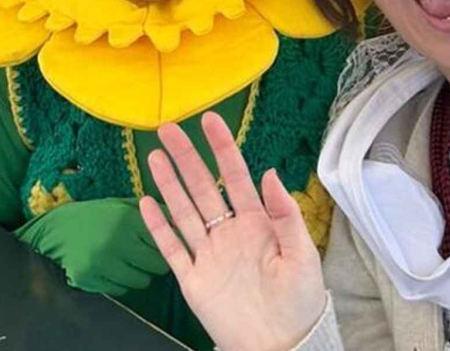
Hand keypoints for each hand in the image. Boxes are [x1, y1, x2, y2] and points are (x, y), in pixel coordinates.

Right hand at [17, 198, 168, 295]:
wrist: (56, 228)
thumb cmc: (96, 216)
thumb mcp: (124, 207)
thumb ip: (153, 214)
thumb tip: (183, 223)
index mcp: (127, 220)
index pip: (163, 245)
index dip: (165, 247)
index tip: (160, 247)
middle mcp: (116, 242)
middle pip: (156, 267)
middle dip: (154, 264)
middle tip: (146, 257)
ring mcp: (101, 263)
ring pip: (140, 282)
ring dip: (139, 275)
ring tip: (128, 262)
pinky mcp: (89, 278)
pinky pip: (121, 290)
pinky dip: (121, 282)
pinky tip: (113, 269)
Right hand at [140, 112, 327, 350]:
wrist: (282, 345)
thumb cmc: (300, 301)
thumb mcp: (302, 254)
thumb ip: (285, 214)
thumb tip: (269, 172)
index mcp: (257, 223)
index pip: (235, 177)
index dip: (223, 148)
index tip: (210, 121)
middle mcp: (228, 233)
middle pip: (202, 187)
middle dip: (186, 157)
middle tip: (168, 128)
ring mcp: (209, 254)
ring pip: (183, 211)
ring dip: (169, 184)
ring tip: (154, 156)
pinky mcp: (193, 279)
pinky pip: (172, 248)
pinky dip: (158, 227)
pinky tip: (146, 203)